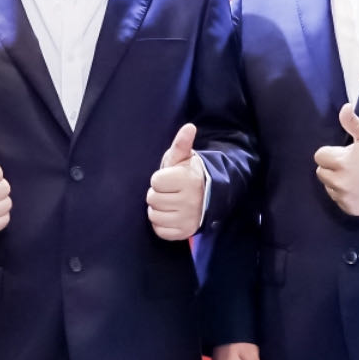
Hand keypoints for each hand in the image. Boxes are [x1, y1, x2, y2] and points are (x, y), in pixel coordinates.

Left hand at [146, 123, 205, 240]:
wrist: (206, 196)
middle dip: (158, 194)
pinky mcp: (185, 232)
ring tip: (170, 203)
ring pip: (154, 216)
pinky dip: (161, 224)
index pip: (155, 182)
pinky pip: (160, 231)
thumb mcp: (183, 158)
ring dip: (158, 209)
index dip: (160, 179)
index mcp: (187, 180)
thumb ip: (181, 143)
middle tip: (170, 191)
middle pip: (152, 199)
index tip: (170, 179)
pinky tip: (171, 215)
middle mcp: (189, 201)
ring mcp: (188, 219)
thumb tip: (189, 127)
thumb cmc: (188, 174)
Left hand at [313, 104, 358, 216]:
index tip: (347, 153)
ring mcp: (346, 198)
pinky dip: (345, 195)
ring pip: (329, 187)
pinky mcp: (352, 210)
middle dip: (333, 167)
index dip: (333, 153)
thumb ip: (352, 121)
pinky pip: (339, 200)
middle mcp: (340, 183)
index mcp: (341, 163)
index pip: (320, 156)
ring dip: (337, 181)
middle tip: (353, 164)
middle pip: (321, 172)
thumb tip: (345, 107)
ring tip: (358, 176)